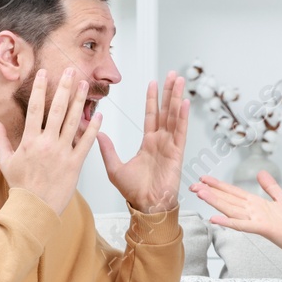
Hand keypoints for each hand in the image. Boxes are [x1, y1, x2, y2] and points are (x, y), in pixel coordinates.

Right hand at [0, 67, 101, 216]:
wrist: (34, 208)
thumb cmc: (20, 185)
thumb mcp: (5, 160)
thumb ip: (1, 138)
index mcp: (30, 141)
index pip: (36, 108)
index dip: (40, 89)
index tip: (44, 73)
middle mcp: (47, 143)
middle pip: (57, 109)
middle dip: (64, 88)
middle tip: (70, 71)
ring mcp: (63, 153)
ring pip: (73, 122)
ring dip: (79, 101)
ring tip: (85, 85)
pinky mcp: (75, 164)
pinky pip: (86, 143)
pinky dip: (93, 128)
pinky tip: (98, 115)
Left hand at [96, 72, 189, 212]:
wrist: (146, 206)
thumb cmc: (133, 192)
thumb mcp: (115, 168)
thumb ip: (107, 150)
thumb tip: (97, 133)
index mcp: (149, 144)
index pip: (152, 116)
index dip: (153, 99)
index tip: (154, 82)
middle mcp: (161, 142)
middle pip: (166, 111)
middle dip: (169, 92)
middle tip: (174, 74)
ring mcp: (170, 146)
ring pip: (174, 116)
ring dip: (177, 98)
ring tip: (180, 81)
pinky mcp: (176, 153)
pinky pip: (180, 131)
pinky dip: (182, 116)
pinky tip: (184, 102)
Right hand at [190, 171, 281, 259]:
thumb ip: (270, 186)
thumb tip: (261, 173)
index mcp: (255, 204)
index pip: (233, 192)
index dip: (218, 185)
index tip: (204, 178)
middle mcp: (252, 211)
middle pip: (227, 200)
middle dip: (210, 192)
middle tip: (193, 186)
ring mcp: (255, 220)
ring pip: (231, 209)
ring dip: (215, 202)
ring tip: (200, 194)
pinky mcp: (262, 228)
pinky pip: (243, 225)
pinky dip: (228, 222)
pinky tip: (215, 218)